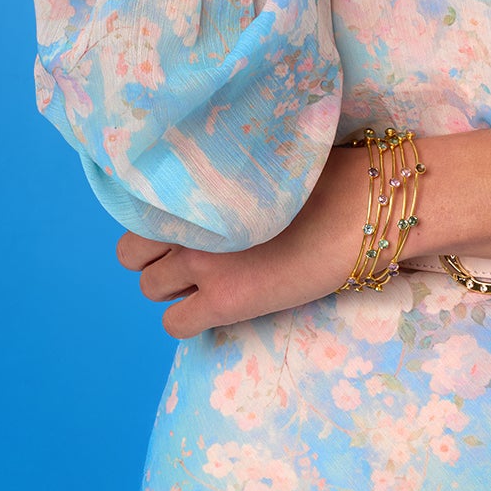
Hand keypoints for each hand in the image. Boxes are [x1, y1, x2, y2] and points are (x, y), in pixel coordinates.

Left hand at [115, 145, 371, 338]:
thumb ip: (218, 180)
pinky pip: (174, 323)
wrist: (358, 210)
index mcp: (197, 185)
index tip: (177, 225)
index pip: (136, 209)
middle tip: (186, 253)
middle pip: (131, 252)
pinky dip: (187, 316)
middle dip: (154, 255)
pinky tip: (216, 303)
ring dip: (171, 285)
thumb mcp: (257, 167)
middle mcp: (189, 222)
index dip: (155, 222)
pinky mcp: (224, 301)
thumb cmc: (322, 177)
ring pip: (149, 288)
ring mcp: (203, 263)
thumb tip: (198, 192)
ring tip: (206, 278)